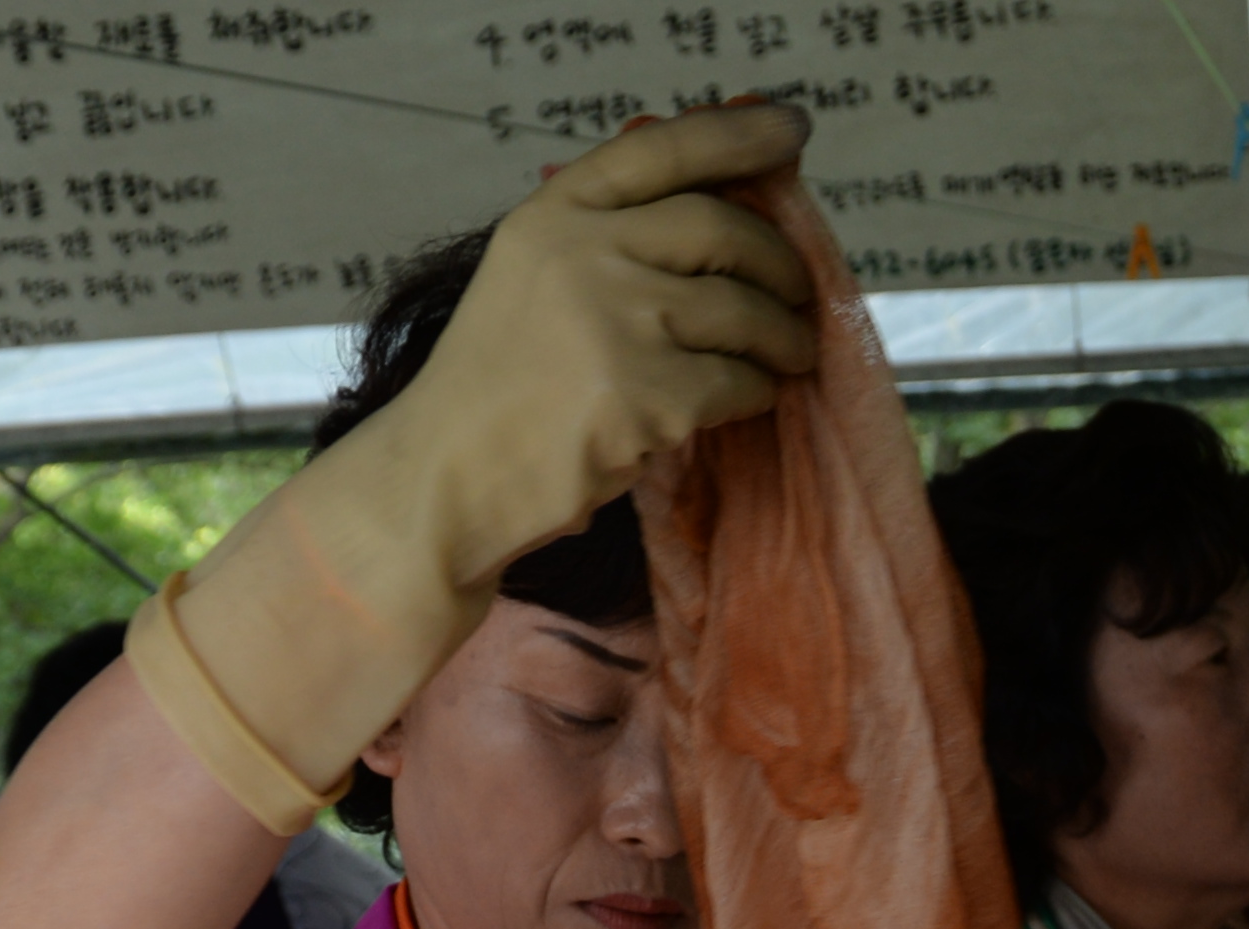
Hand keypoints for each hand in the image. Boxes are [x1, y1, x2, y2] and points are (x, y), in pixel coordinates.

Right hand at [134, 105, 817, 835]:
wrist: (447, 476)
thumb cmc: (499, 387)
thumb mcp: (534, 278)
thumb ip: (607, 238)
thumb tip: (724, 211)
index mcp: (556, 213)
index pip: (662, 148)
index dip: (737, 135)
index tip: (791, 131)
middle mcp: (584, 251)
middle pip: (722, 228)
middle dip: (781, 263)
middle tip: (801, 295)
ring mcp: (614, 321)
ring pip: (744, 311)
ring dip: (785, 336)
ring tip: (791, 355)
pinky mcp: (643, 395)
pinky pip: (739, 383)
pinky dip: (757, 393)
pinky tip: (750, 402)